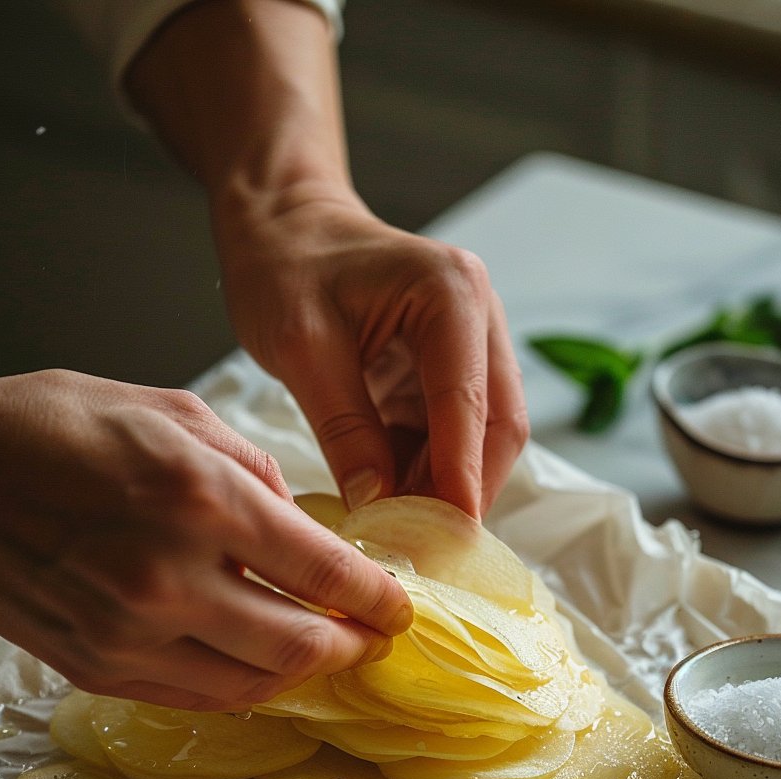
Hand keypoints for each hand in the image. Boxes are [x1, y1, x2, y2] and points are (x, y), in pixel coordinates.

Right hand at [0, 370, 411, 709]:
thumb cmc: (49, 428)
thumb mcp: (169, 413)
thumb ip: (252, 473)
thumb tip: (301, 530)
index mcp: (199, 500)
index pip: (324, 573)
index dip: (378, 600)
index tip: (401, 607)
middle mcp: (170, 580)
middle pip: (302, 648)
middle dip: (353, 647)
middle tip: (373, 637)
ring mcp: (131, 635)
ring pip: (254, 686)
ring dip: (304, 676)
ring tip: (325, 653)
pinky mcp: (99, 668)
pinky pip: (198, 696)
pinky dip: (245, 686)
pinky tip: (261, 664)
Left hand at [217, 193, 529, 518]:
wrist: (282, 226)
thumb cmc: (284, 267)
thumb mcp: (301, 347)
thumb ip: (344, 427)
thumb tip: (378, 506)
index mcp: (451, 296)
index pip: (470, 405)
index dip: (462, 480)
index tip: (447, 541)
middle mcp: (477, 319)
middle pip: (498, 427)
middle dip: (465, 492)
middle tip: (423, 551)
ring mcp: (469, 346)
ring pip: (481, 439)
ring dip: (446, 489)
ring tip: (400, 534)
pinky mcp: (446, 372)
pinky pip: (451, 437)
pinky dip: (427, 475)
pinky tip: (393, 505)